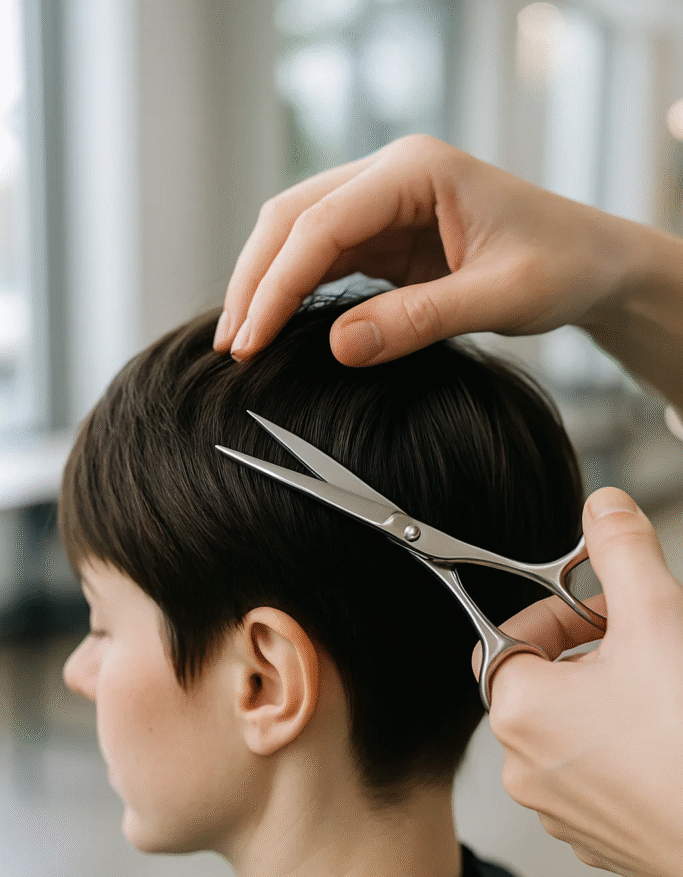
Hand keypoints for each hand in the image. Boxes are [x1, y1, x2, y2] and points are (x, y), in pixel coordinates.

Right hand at [215, 134, 632, 363]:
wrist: (592, 262)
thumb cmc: (560, 265)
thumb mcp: (499, 298)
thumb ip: (420, 321)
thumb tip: (339, 347)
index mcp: (416, 170)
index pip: (321, 222)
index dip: (278, 283)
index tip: (251, 338)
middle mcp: (391, 176)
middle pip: (292, 218)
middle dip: (256, 280)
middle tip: (231, 345)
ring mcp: (385, 203)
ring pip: (298, 235)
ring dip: (267, 285)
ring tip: (240, 341)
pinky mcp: (386, 235)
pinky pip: (324, 258)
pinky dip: (295, 291)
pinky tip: (276, 326)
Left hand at [484, 487, 682, 876]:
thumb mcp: (657, 617)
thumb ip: (621, 550)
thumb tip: (602, 506)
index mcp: (519, 711)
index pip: (506, 638)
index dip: (556, 611)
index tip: (604, 607)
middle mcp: (526, 767)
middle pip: (541, 682)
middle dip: (592, 650)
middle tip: (647, 638)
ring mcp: (563, 811)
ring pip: (573, 729)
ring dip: (610, 697)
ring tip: (665, 686)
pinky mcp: (604, 840)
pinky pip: (599, 775)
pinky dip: (625, 748)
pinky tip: (670, 738)